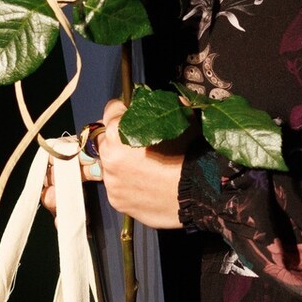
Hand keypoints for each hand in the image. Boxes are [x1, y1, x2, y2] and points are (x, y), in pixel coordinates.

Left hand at [80, 97, 187, 228]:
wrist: (197, 191)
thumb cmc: (189, 153)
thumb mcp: (180, 117)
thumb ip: (164, 106)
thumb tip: (161, 101)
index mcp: (118, 129)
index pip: (111, 109)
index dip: (124, 110)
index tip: (133, 115)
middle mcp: (108, 155)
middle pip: (104, 139)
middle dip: (117, 139)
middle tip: (138, 143)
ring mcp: (111, 180)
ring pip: (110, 165)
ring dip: (121, 163)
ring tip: (145, 167)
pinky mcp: (116, 200)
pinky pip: (118, 187)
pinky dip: (127, 184)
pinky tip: (146, 184)